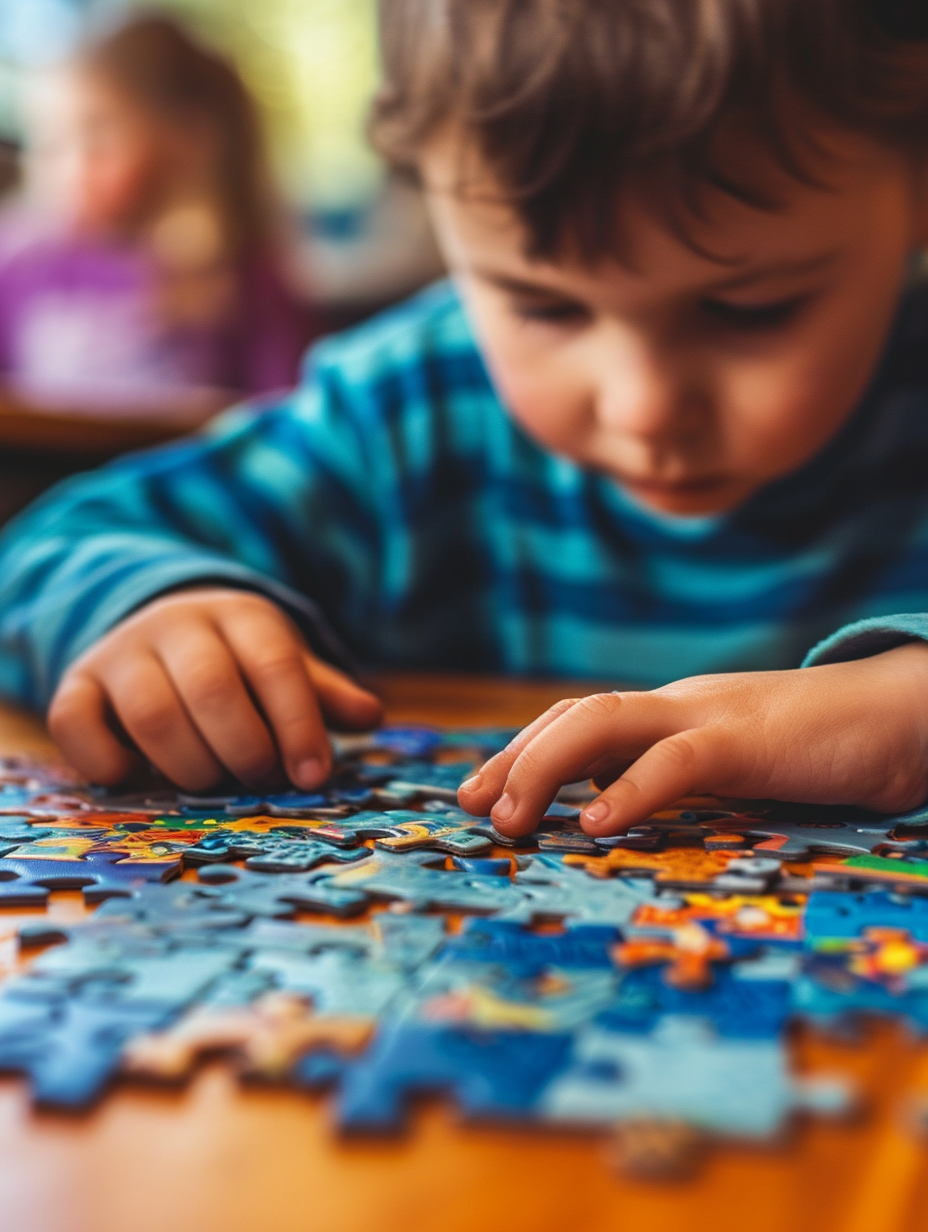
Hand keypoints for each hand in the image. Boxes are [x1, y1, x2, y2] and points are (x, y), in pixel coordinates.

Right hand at [48, 588, 381, 790]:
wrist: (159, 629)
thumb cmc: (238, 664)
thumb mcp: (285, 667)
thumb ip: (322, 694)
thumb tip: (370, 714)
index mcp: (240, 618)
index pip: (274, 664)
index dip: (297, 724)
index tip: (313, 777)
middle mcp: (177, 626)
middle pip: (211, 688)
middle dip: (244, 748)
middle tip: (260, 780)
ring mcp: (121, 653)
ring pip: (150, 713)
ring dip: (188, 764)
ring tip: (210, 782)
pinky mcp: (76, 683)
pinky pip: (74, 721)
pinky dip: (105, 760)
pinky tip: (136, 778)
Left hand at [458, 644, 927, 837]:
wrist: (906, 711)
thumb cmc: (827, 748)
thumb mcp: (740, 766)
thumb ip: (681, 779)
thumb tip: (612, 808)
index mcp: (674, 715)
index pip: (579, 722)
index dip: (522, 753)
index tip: (478, 795)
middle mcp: (679, 707)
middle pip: (574, 715)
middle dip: (514, 759)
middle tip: (472, 810)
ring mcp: (712, 715)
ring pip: (604, 722)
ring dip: (544, 768)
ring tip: (509, 819)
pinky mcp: (751, 740)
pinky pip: (678, 760)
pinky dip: (629, 789)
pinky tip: (594, 824)